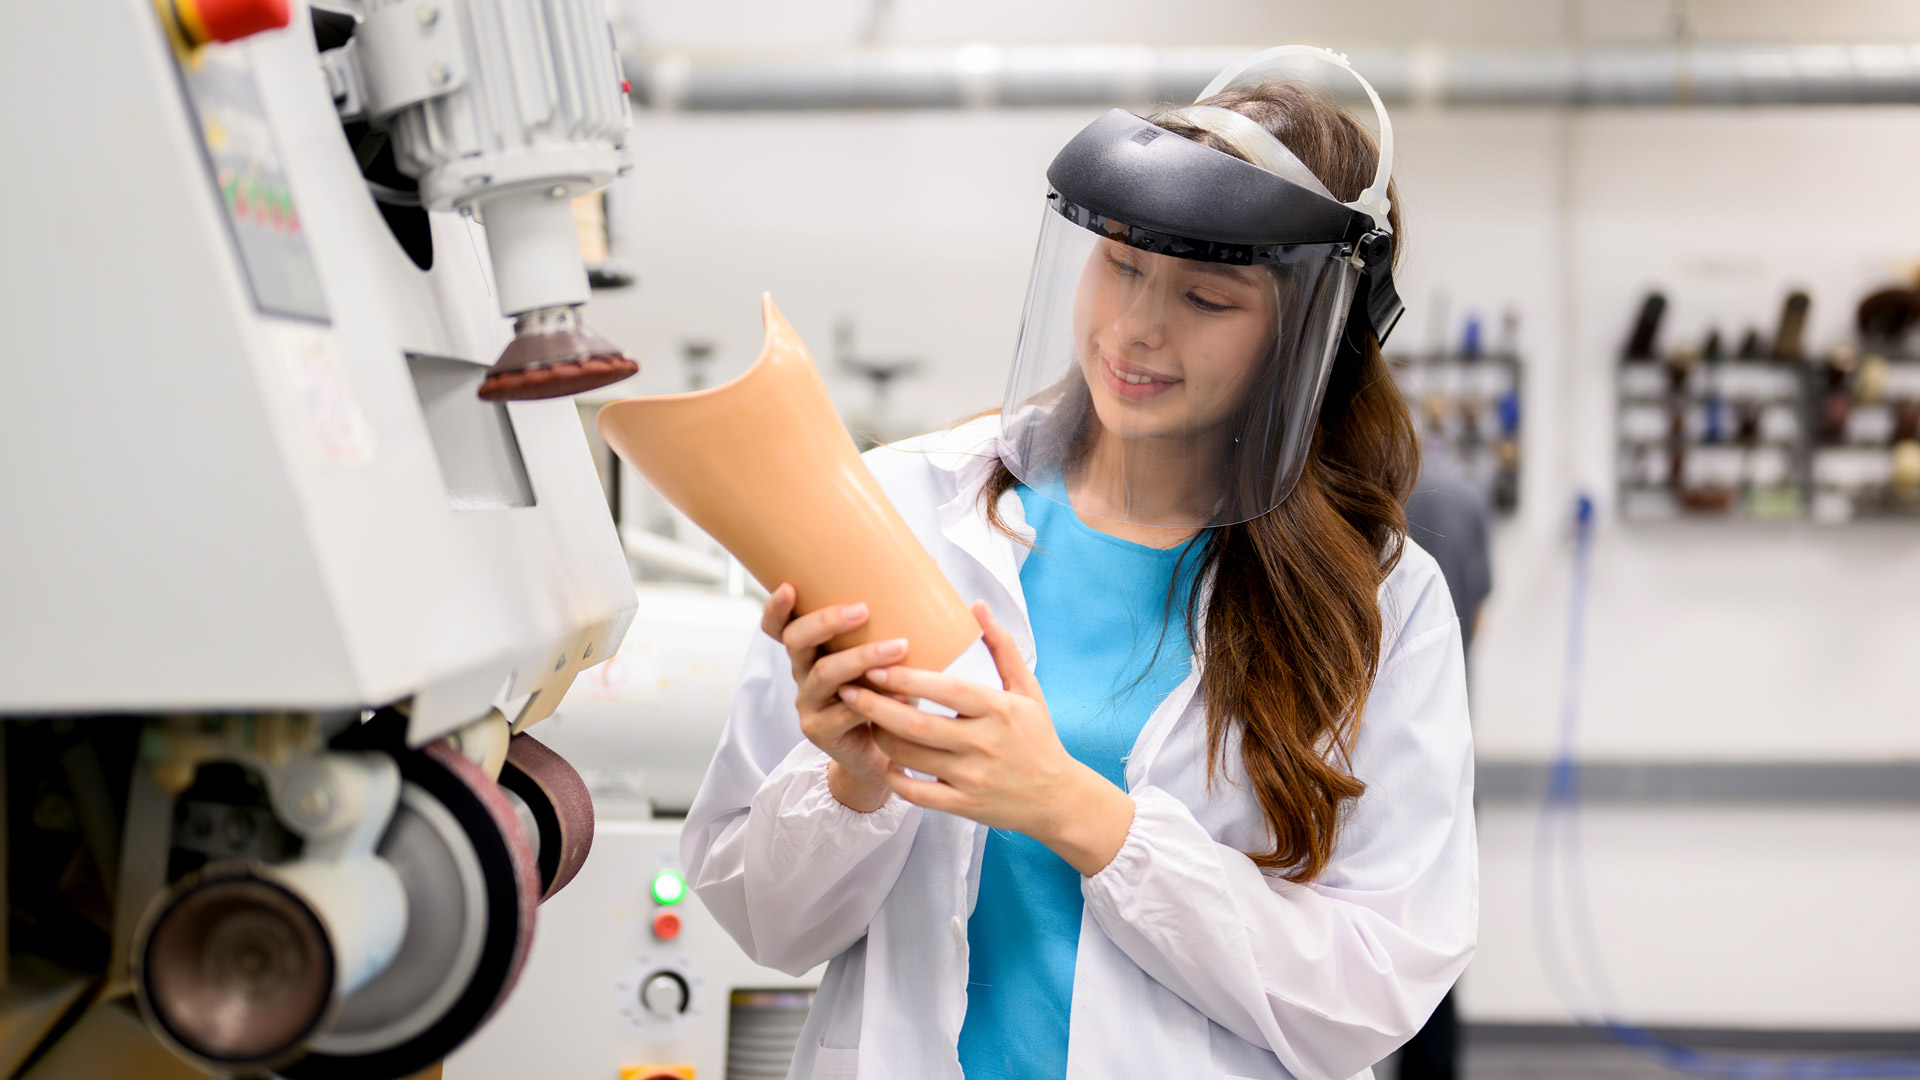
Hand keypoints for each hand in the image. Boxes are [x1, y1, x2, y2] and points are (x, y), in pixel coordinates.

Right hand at [760, 583, 908, 812]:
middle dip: (826, 622)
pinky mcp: (821, 731)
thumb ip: (894, 617)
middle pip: (796, 641)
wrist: (881, 752)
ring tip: (899, 646)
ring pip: (824, 675)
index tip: (789, 586)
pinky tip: (902, 695)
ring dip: (861, 657)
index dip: (777, 607)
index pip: (780, 625)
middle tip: (862, 610)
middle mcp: (802, 673)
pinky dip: (874, 701)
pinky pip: (844, 713)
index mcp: (811, 650)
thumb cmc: (884, 692)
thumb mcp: (882, 654)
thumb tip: (929, 562)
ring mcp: (809, 704)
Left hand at [837, 601, 1135, 874]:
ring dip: (880, 737)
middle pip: (918, 725)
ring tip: (862, 718)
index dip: (908, 678)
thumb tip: (977, 605)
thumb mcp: (1027, 690)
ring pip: (911, 757)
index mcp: (999, 710)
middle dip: (876, 707)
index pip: (946, 690)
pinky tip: (885, 761)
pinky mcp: (965, 806)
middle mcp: (984, 744)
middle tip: (847, 689)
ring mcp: (973, 778)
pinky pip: (918, 794)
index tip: (875, 665)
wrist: (1057, 797)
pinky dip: (895, 778)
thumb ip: (1001, 647)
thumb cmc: (1037, 737)